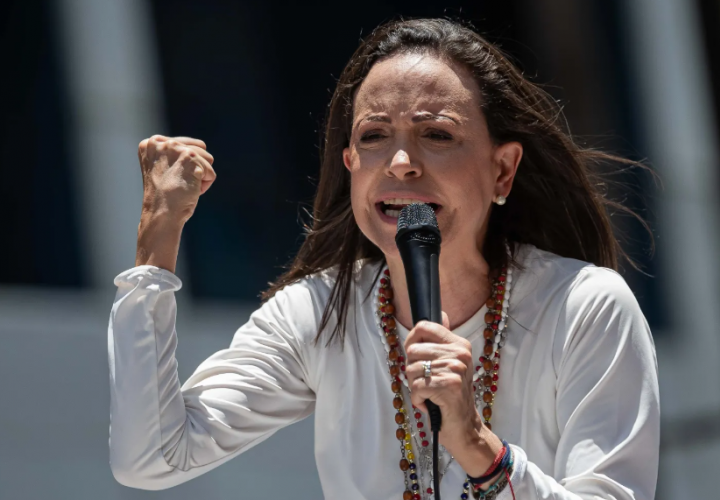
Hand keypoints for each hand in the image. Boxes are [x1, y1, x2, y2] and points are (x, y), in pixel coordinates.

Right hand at [137, 135, 216, 223]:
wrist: (161, 213)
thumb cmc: (164, 196)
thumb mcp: (163, 168)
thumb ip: (174, 154)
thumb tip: (202, 145)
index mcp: (151, 143)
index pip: (186, 144)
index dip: (188, 165)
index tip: (174, 178)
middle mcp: (162, 142)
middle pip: (200, 149)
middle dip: (196, 169)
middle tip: (178, 183)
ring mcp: (176, 148)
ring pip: (207, 159)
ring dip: (201, 177)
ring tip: (183, 187)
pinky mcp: (190, 158)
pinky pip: (210, 173)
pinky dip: (205, 185)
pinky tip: (189, 191)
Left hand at [404, 313, 501, 475]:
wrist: (465, 426)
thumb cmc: (450, 395)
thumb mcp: (449, 364)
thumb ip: (442, 340)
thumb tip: (442, 313)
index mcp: (459, 344)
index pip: (424, 326)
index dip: (411, 340)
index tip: (414, 355)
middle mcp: (460, 353)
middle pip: (412, 351)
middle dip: (412, 370)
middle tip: (426, 382)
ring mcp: (455, 369)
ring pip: (411, 369)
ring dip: (414, 386)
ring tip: (429, 393)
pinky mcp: (448, 386)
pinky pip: (415, 386)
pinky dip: (417, 399)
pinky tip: (430, 403)